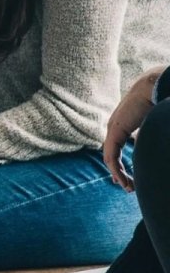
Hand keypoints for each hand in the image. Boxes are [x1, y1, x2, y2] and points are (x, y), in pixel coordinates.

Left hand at [104, 68, 160, 191]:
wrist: (154, 85)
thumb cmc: (160, 99)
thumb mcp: (153, 121)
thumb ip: (152, 133)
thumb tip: (159, 143)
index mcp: (125, 124)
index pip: (119, 147)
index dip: (122, 163)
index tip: (128, 176)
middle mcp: (116, 127)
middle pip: (113, 155)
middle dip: (119, 172)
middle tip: (128, 185)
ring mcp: (113, 130)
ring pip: (111, 158)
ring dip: (119, 174)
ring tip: (128, 187)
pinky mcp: (115, 133)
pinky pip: (112, 156)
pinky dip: (117, 169)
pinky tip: (121, 179)